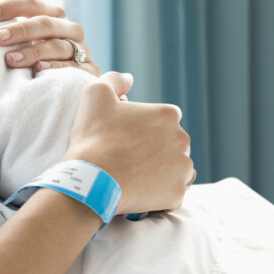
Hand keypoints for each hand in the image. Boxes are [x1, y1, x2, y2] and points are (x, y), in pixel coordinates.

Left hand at [0, 0, 100, 76]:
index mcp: (52, 15)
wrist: (69, 86)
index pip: (31, 3)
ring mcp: (81, 49)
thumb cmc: (34, 59)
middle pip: (45, 23)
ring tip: (10, 59)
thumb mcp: (24, 41)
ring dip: (32, 51)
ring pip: (57, 45)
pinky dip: (56, 67)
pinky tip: (38, 70)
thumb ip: (8, 32)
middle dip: (19, 29)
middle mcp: (69, 29)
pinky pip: (74, 68)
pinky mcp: (90, 71)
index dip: (10, 6)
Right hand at [63, 72, 192, 213]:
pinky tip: (137, 189)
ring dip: (159, 170)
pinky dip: (157, 192)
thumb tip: (129, 78)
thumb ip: (114, 79)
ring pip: (175, 168)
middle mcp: (182, 140)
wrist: (91, 180)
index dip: (141, 127)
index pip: (162, 118)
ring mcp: (182, 169)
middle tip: (125, 156)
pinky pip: (171, 192)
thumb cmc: (93, 136)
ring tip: (132, 174)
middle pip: (171, 143)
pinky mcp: (177, 195)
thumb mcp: (95, 94)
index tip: (123, 136)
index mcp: (168, 115)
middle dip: (154, 148)